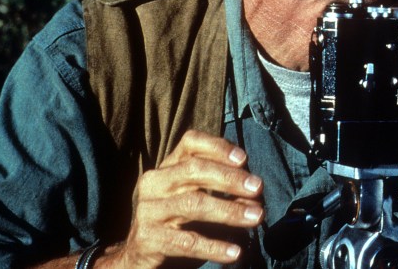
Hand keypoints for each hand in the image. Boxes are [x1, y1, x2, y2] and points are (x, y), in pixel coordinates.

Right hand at [99, 130, 263, 268]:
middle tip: (258, 188)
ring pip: (193, 204)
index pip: (190, 143)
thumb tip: (254, 194)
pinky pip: (186, 242)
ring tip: (256, 217)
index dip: (217, 147)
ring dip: (229, 211)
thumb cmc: (176, 219)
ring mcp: (148, 210)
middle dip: (230, 178)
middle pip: (194, 170)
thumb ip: (223, 191)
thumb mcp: (197, 197)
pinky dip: (213, 246)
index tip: (244, 159)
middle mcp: (155, 182)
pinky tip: (234, 253)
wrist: (139, 254)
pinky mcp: (147, 239)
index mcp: (167, 166)